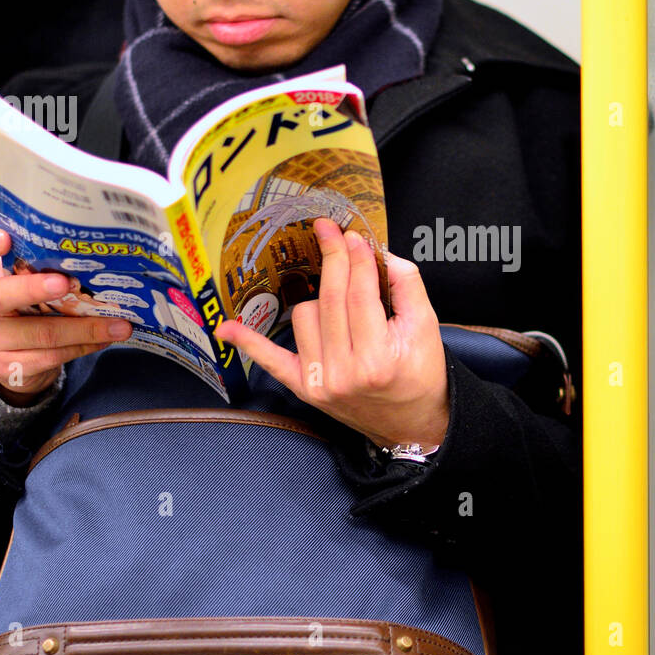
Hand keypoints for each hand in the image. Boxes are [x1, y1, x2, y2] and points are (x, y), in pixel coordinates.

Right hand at [0, 227, 133, 405]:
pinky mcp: (3, 367)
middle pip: (2, 296)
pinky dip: (82, 347)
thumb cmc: (19, 304)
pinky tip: (103, 340)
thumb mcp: (14, 281)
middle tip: (66, 282)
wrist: (5, 355)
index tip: (4, 238)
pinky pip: (51, 356)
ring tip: (119, 325)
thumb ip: (34, 266)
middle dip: (36, 289)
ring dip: (85, 329)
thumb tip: (88, 257)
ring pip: (41, 334)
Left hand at [215, 218, 448, 448]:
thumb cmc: (421, 374)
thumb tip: (379, 251)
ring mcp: (320, 381)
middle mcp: (344, 372)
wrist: (412, 423)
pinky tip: (228, 328)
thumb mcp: (427, 327)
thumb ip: (407, 285)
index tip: (352, 235)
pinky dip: (250, 343)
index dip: (355, 258)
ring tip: (344, 305)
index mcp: (377, 358)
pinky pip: (271, 360)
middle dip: (332, 258)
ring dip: (322, 299)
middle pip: (331, 299)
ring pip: (305, 315)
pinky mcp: (305, 388)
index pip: (359, 294)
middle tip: (331, 231)